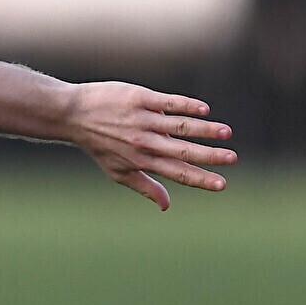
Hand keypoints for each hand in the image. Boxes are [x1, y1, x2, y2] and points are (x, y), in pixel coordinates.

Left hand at [60, 83, 234, 207]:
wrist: (73, 114)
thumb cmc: (98, 144)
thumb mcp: (118, 171)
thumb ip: (145, 187)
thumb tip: (166, 206)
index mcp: (142, 160)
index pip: (177, 172)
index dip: (200, 179)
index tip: (222, 184)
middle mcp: (144, 142)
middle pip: (182, 150)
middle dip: (209, 156)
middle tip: (232, 158)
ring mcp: (142, 119)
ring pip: (178, 126)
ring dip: (204, 130)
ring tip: (226, 132)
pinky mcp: (139, 98)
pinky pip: (167, 102)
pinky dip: (186, 105)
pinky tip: (204, 110)